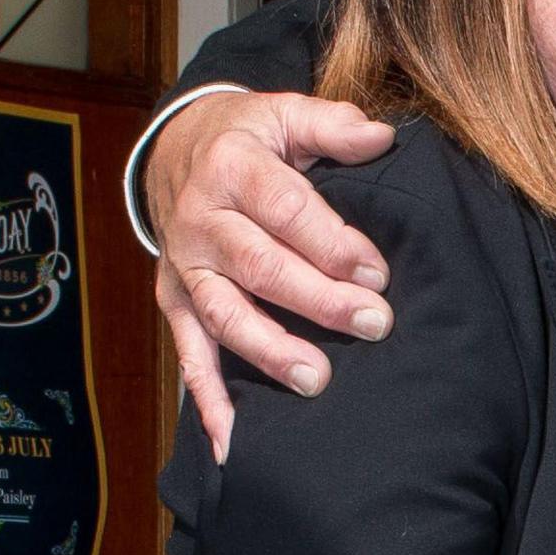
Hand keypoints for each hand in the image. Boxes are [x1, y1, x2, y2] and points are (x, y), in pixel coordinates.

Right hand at [148, 91, 398, 460]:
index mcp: (233, 169)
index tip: (378, 272)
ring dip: (270, 351)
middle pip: (261, 267)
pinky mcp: (174, 300)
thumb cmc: (251, 136)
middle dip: (318, 300)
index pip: (287, 210)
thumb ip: (334, 124)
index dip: (333, 243)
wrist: (177, 149)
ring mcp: (184, 267)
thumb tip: (381, 136)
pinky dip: (206, 401)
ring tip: (318, 380)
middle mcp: (201, 222)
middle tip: (373, 324)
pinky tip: (230, 442)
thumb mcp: (287, 112)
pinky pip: (188, 354)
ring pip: (225, 315)